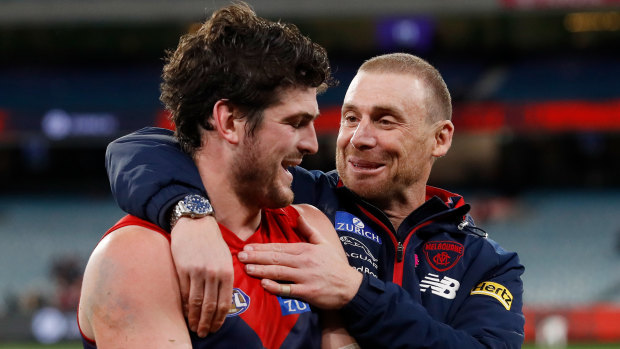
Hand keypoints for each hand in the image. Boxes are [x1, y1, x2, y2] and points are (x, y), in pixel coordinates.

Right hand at [170, 216, 232, 336]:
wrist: (195, 222)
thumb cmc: (212, 241)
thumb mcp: (226, 257)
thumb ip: (226, 277)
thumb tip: (224, 300)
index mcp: (227, 271)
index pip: (225, 302)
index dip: (219, 319)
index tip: (215, 328)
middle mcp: (214, 273)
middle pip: (210, 306)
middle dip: (206, 323)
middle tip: (203, 334)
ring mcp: (198, 271)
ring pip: (196, 302)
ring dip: (194, 318)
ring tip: (193, 328)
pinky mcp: (183, 269)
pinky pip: (183, 292)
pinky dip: (184, 306)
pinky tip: (184, 313)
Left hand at [238, 215, 361, 308]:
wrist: (350, 286)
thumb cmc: (335, 265)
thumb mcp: (324, 243)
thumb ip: (309, 230)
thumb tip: (298, 216)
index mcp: (305, 249)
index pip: (279, 247)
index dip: (262, 248)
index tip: (247, 247)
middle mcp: (303, 262)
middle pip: (276, 258)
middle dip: (257, 257)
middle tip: (240, 256)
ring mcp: (305, 277)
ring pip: (279, 272)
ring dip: (261, 270)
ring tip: (247, 268)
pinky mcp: (307, 292)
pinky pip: (289, 289)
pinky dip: (276, 287)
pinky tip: (264, 284)